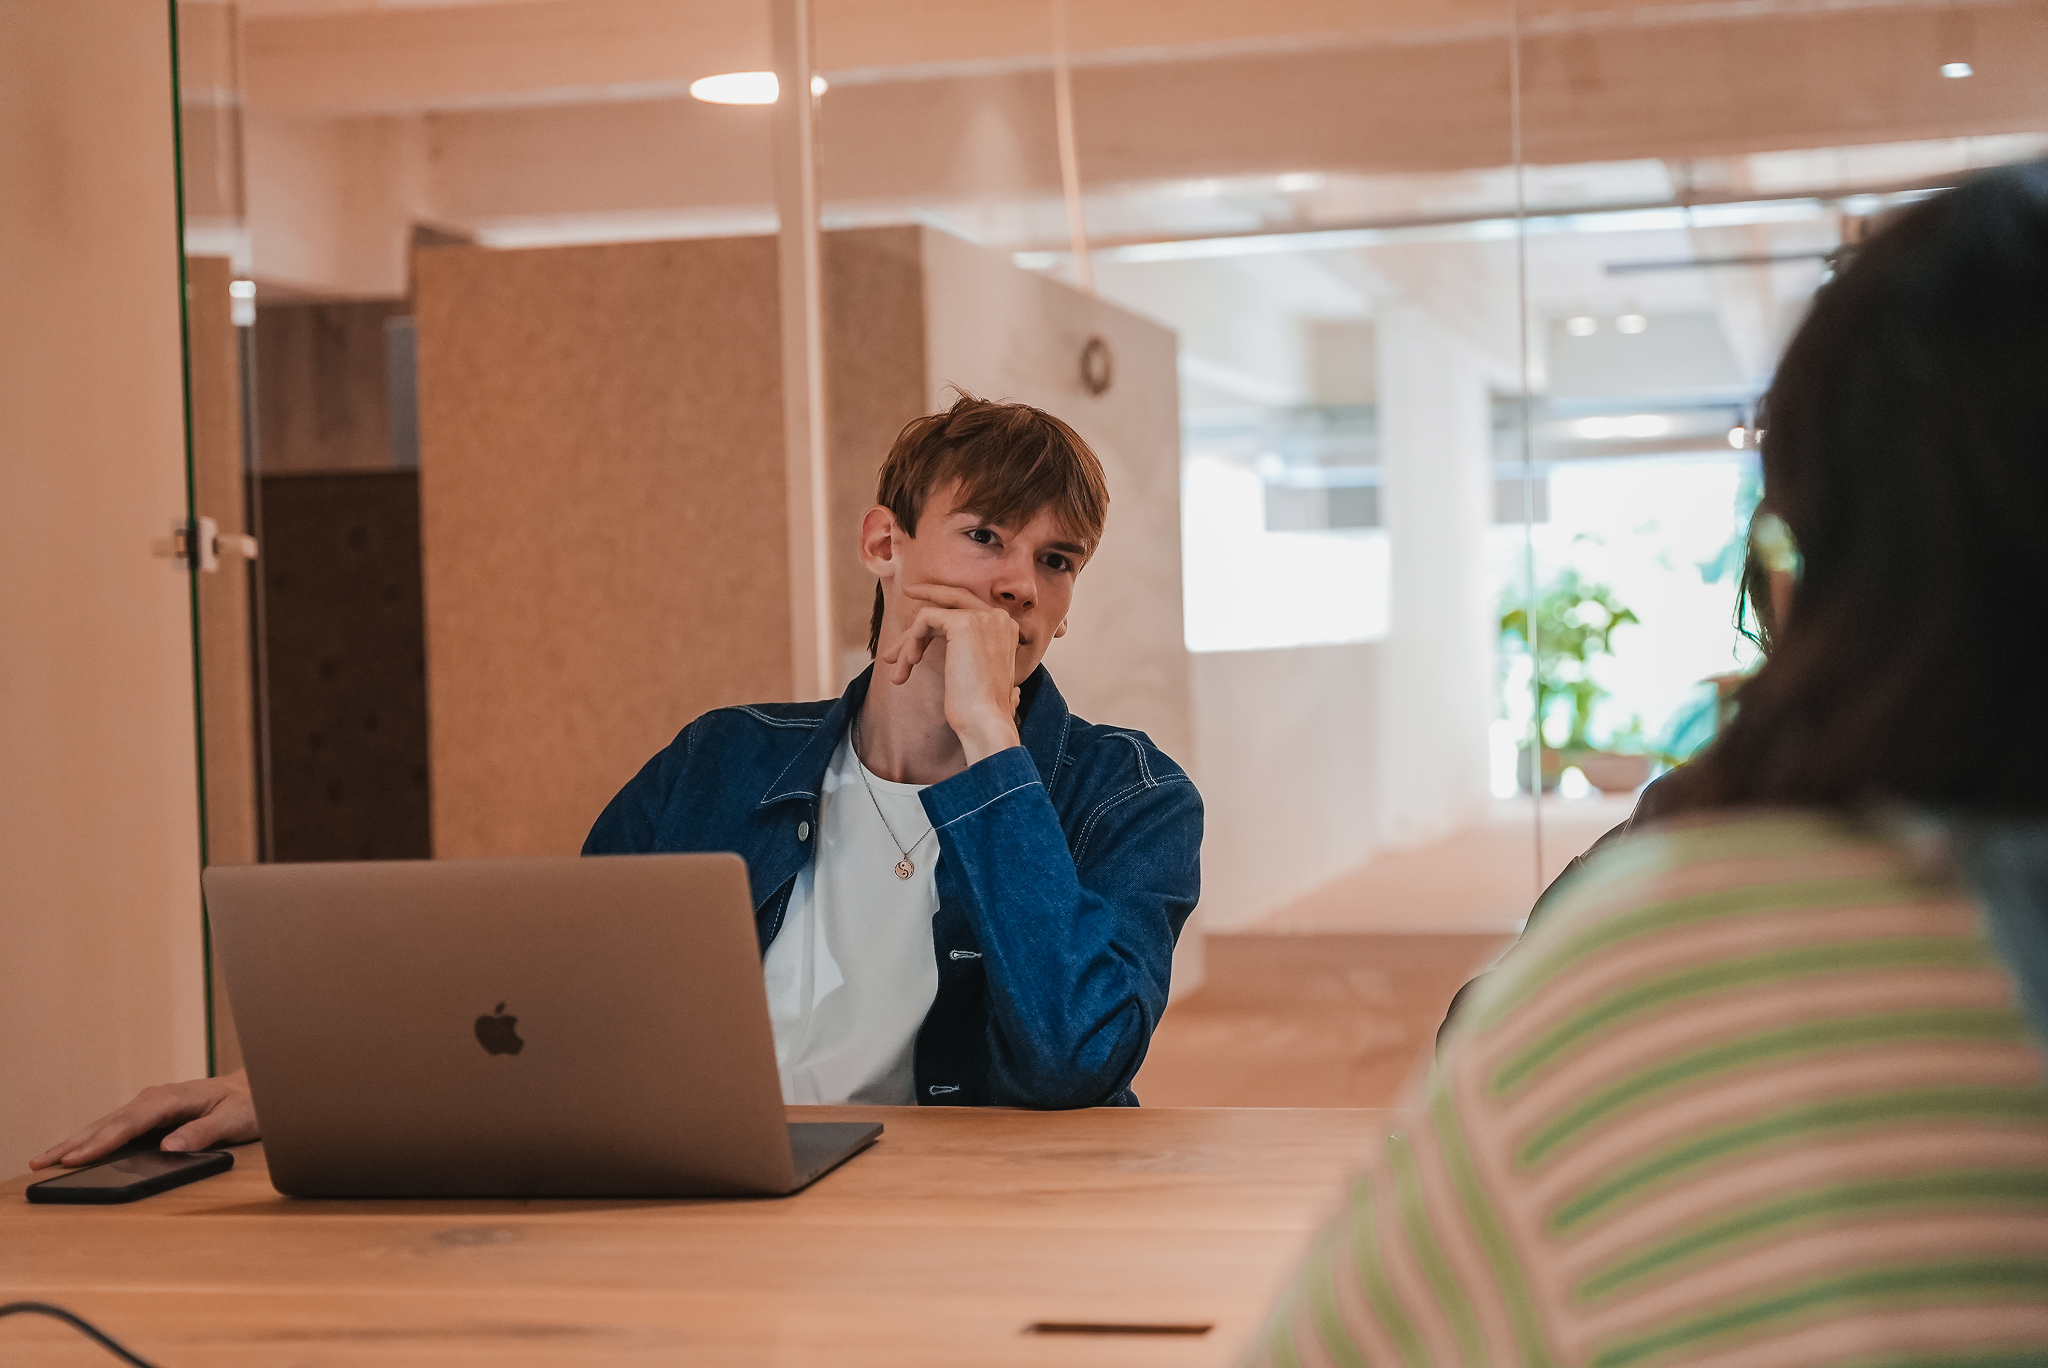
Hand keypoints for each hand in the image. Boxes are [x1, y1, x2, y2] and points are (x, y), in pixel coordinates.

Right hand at [29, 1071, 258, 1168]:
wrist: (256, 1090)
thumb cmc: (247, 1105)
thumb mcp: (235, 1120)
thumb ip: (204, 1132)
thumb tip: (169, 1147)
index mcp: (173, 1098)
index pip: (131, 1123)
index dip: (102, 1142)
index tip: (77, 1158)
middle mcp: (156, 1098)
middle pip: (109, 1123)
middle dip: (74, 1143)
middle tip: (42, 1162)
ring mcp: (150, 1105)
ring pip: (107, 1124)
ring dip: (76, 1141)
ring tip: (45, 1158)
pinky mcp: (149, 1114)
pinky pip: (115, 1127)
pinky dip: (91, 1138)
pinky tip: (74, 1151)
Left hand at [880, 583, 1023, 762]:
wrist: (985, 721)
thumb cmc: (984, 708)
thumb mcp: (985, 674)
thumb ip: (980, 656)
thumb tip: (960, 655)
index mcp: (1005, 627)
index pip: (967, 607)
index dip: (940, 610)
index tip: (917, 623)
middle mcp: (998, 616)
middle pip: (951, 599)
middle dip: (925, 599)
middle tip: (906, 597)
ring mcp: (982, 617)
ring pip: (932, 614)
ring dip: (909, 640)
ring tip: (898, 668)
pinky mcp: (963, 623)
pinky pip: (924, 619)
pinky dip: (911, 641)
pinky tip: (909, 664)